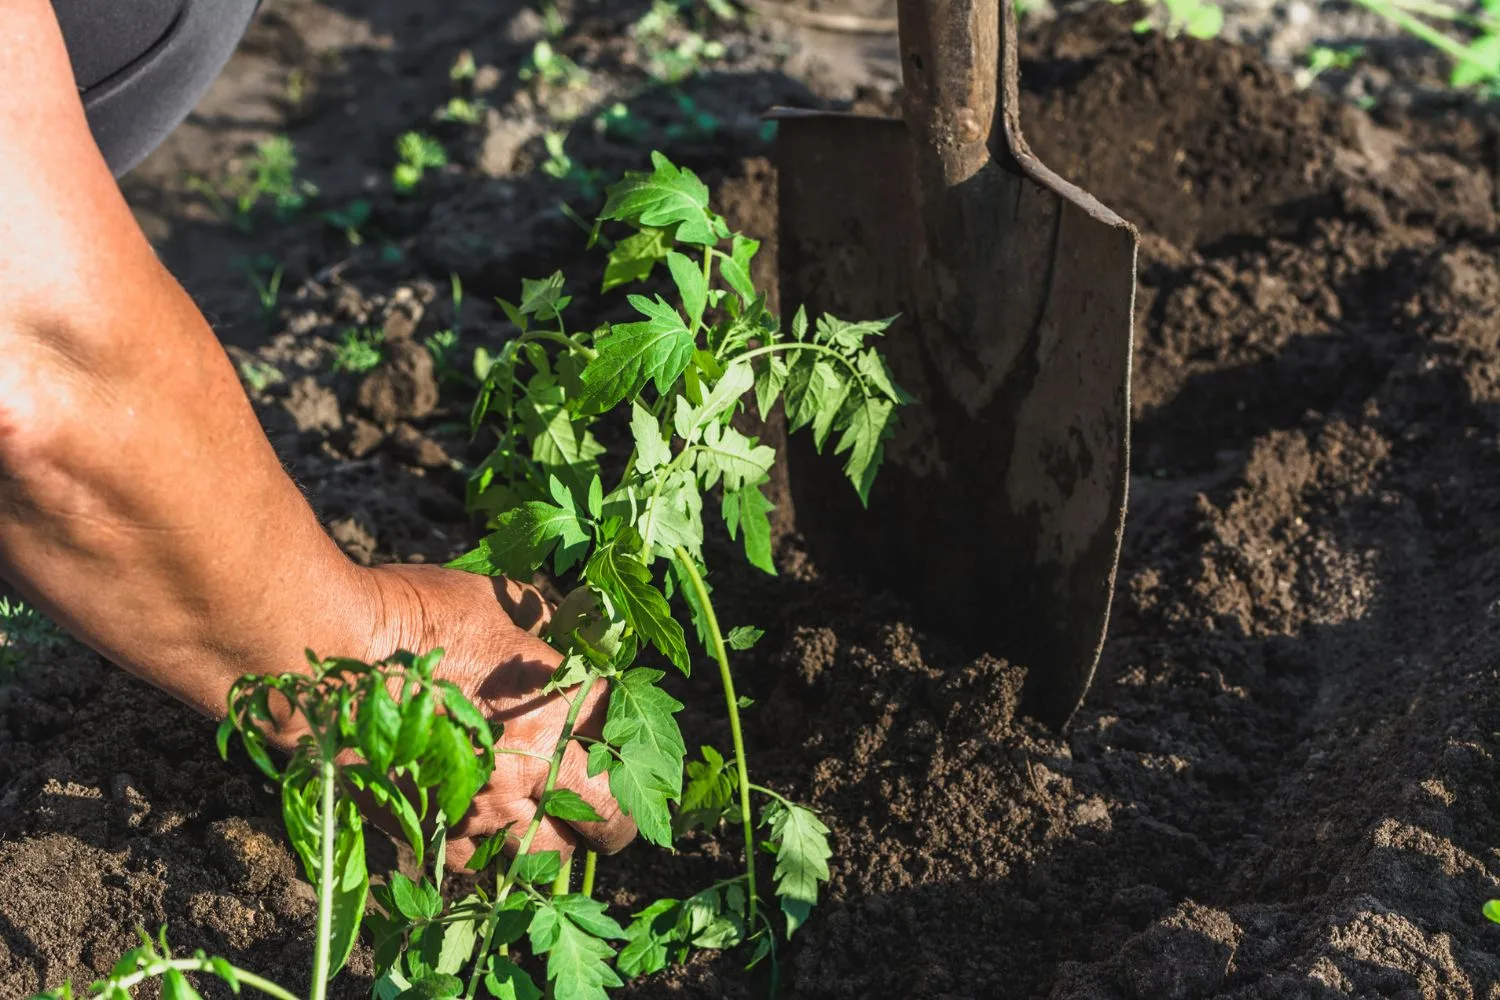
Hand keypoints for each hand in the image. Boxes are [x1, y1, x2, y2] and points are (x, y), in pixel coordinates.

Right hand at [362, 563, 634, 868]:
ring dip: (556, 843)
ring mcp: (484, 807)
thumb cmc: (420, 615)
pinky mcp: (434, 830)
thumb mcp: (501, 602)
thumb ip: (547, 629)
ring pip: (549, 858)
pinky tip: (485, 832)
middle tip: (606, 805)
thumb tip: (568, 638)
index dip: (629, 732)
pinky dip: (487, 853)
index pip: (626, 732)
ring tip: (547, 824)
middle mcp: (534, 766)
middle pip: (610, 819)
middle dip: (616, 817)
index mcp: (561, 704)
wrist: (334, 656)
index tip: (616, 731)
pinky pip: (477, 866)